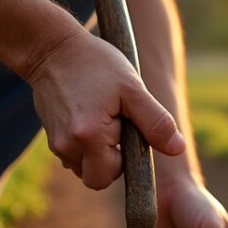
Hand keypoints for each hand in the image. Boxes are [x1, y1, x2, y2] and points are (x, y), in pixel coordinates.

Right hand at [27, 31, 186, 189]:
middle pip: (95, 179)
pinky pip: (72, 155)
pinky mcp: (50, 136)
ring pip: (83, 167)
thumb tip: (177, 149)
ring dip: (97, 153)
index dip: (123, 162)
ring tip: (101, 118)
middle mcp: (67, 145)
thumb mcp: (132, 88)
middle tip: (116, 127)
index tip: (125, 134)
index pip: (109, 176)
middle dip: (110, 162)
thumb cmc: (96, 64)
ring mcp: (55, 143)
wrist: (52, 48)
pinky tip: (87, 117)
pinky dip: (84, 145)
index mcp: (89, 136)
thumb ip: (156, 122)